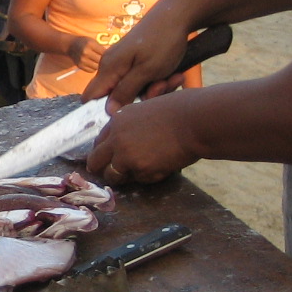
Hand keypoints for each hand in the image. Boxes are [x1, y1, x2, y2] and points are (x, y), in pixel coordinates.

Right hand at [67, 36, 106, 72]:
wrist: (70, 46)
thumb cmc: (84, 42)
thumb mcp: (92, 41)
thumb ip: (100, 47)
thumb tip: (110, 56)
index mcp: (90, 45)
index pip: (103, 52)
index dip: (107, 53)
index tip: (107, 53)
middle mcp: (85, 53)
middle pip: (100, 60)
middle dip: (103, 60)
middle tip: (102, 58)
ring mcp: (82, 60)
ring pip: (96, 67)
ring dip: (98, 65)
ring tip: (97, 61)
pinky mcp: (80, 66)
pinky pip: (91, 70)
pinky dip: (93, 68)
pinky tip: (92, 63)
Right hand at [83, 5, 196, 109]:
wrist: (176, 15)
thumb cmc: (162, 42)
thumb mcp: (147, 71)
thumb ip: (125, 91)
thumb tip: (108, 111)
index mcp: (108, 68)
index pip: (90, 96)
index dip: (103, 109)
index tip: (127, 112)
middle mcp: (111, 66)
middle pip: (116, 95)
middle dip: (139, 98)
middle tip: (161, 87)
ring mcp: (123, 63)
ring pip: (132, 89)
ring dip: (154, 89)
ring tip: (171, 78)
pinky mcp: (134, 61)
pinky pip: (141, 80)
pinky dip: (156, 80)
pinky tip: (173, 74)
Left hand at [85, 94, 200, 184]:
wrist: (196, 120)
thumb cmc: (180, 112)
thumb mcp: (146, 111)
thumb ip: (130, 127)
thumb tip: (123, 143)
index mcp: (117, 121)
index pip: (99, 143)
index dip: (104, 154)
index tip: (108, 160)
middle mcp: (116, 138)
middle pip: (95, 162)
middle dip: (102, 170)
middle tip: (112, 175)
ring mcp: (126, 155)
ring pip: (113, 176)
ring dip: (124, 177)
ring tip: (143, 171)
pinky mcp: (140, 169)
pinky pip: (139, 180)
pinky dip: (149, 177)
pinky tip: (163, 166)